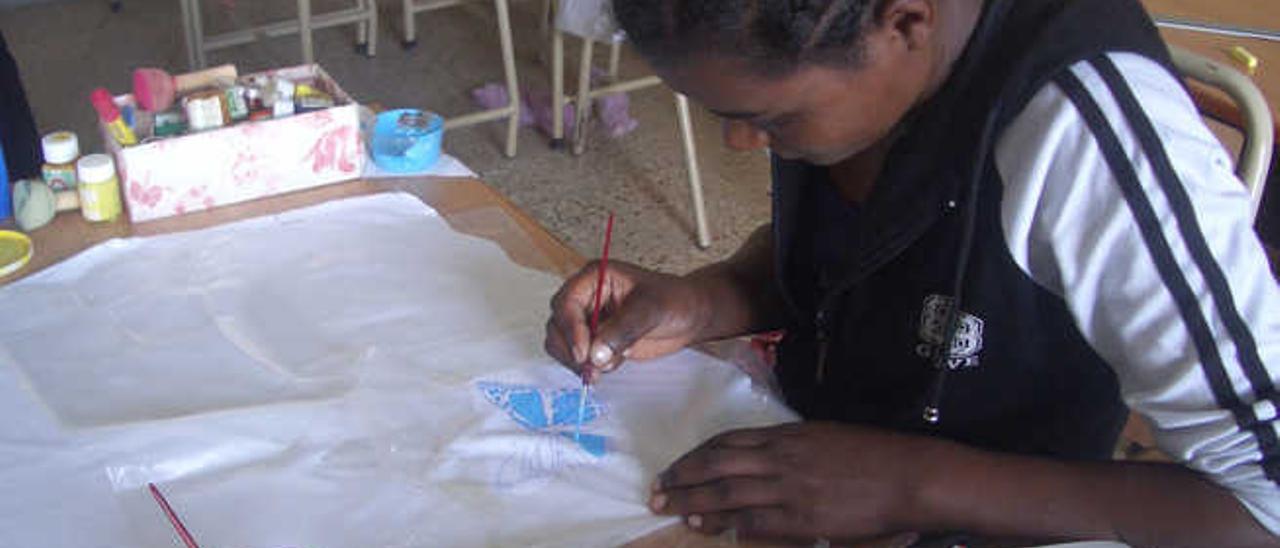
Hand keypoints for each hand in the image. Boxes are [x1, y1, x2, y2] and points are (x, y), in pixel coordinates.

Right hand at [544, 260, 711, 379]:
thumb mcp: (651, 308)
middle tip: (591, 366)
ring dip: (579, 361)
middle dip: (571, 348)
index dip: (571, 328)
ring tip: (609, 364)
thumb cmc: (675, 299)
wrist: (691, 316)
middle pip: (558, 325)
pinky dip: (590, 366)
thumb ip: (623, 329)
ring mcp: (590, 321)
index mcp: (595, 277)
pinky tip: (614, 363)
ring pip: (563, 344)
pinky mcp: (597, 341)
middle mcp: (587, 298)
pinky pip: (579, 357)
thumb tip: (596, 352)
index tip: (584, 351)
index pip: (567, 302)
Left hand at [648, 422, 932, 544]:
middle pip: (716, 466)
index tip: (675, 467)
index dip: (695, 456)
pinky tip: (710, 528)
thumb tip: (759, 459)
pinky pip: (756, 521)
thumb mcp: (824, 438)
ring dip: (694, 503)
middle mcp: (780, 458)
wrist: (908, 475)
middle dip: (681, 478)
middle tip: (655, 491)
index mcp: (786, 436)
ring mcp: (790, 489)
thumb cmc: (872, 455)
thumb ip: (789, 448)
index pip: (726, 443)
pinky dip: (729, 524)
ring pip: (727, 494)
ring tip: (669, 510)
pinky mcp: (803, 518)